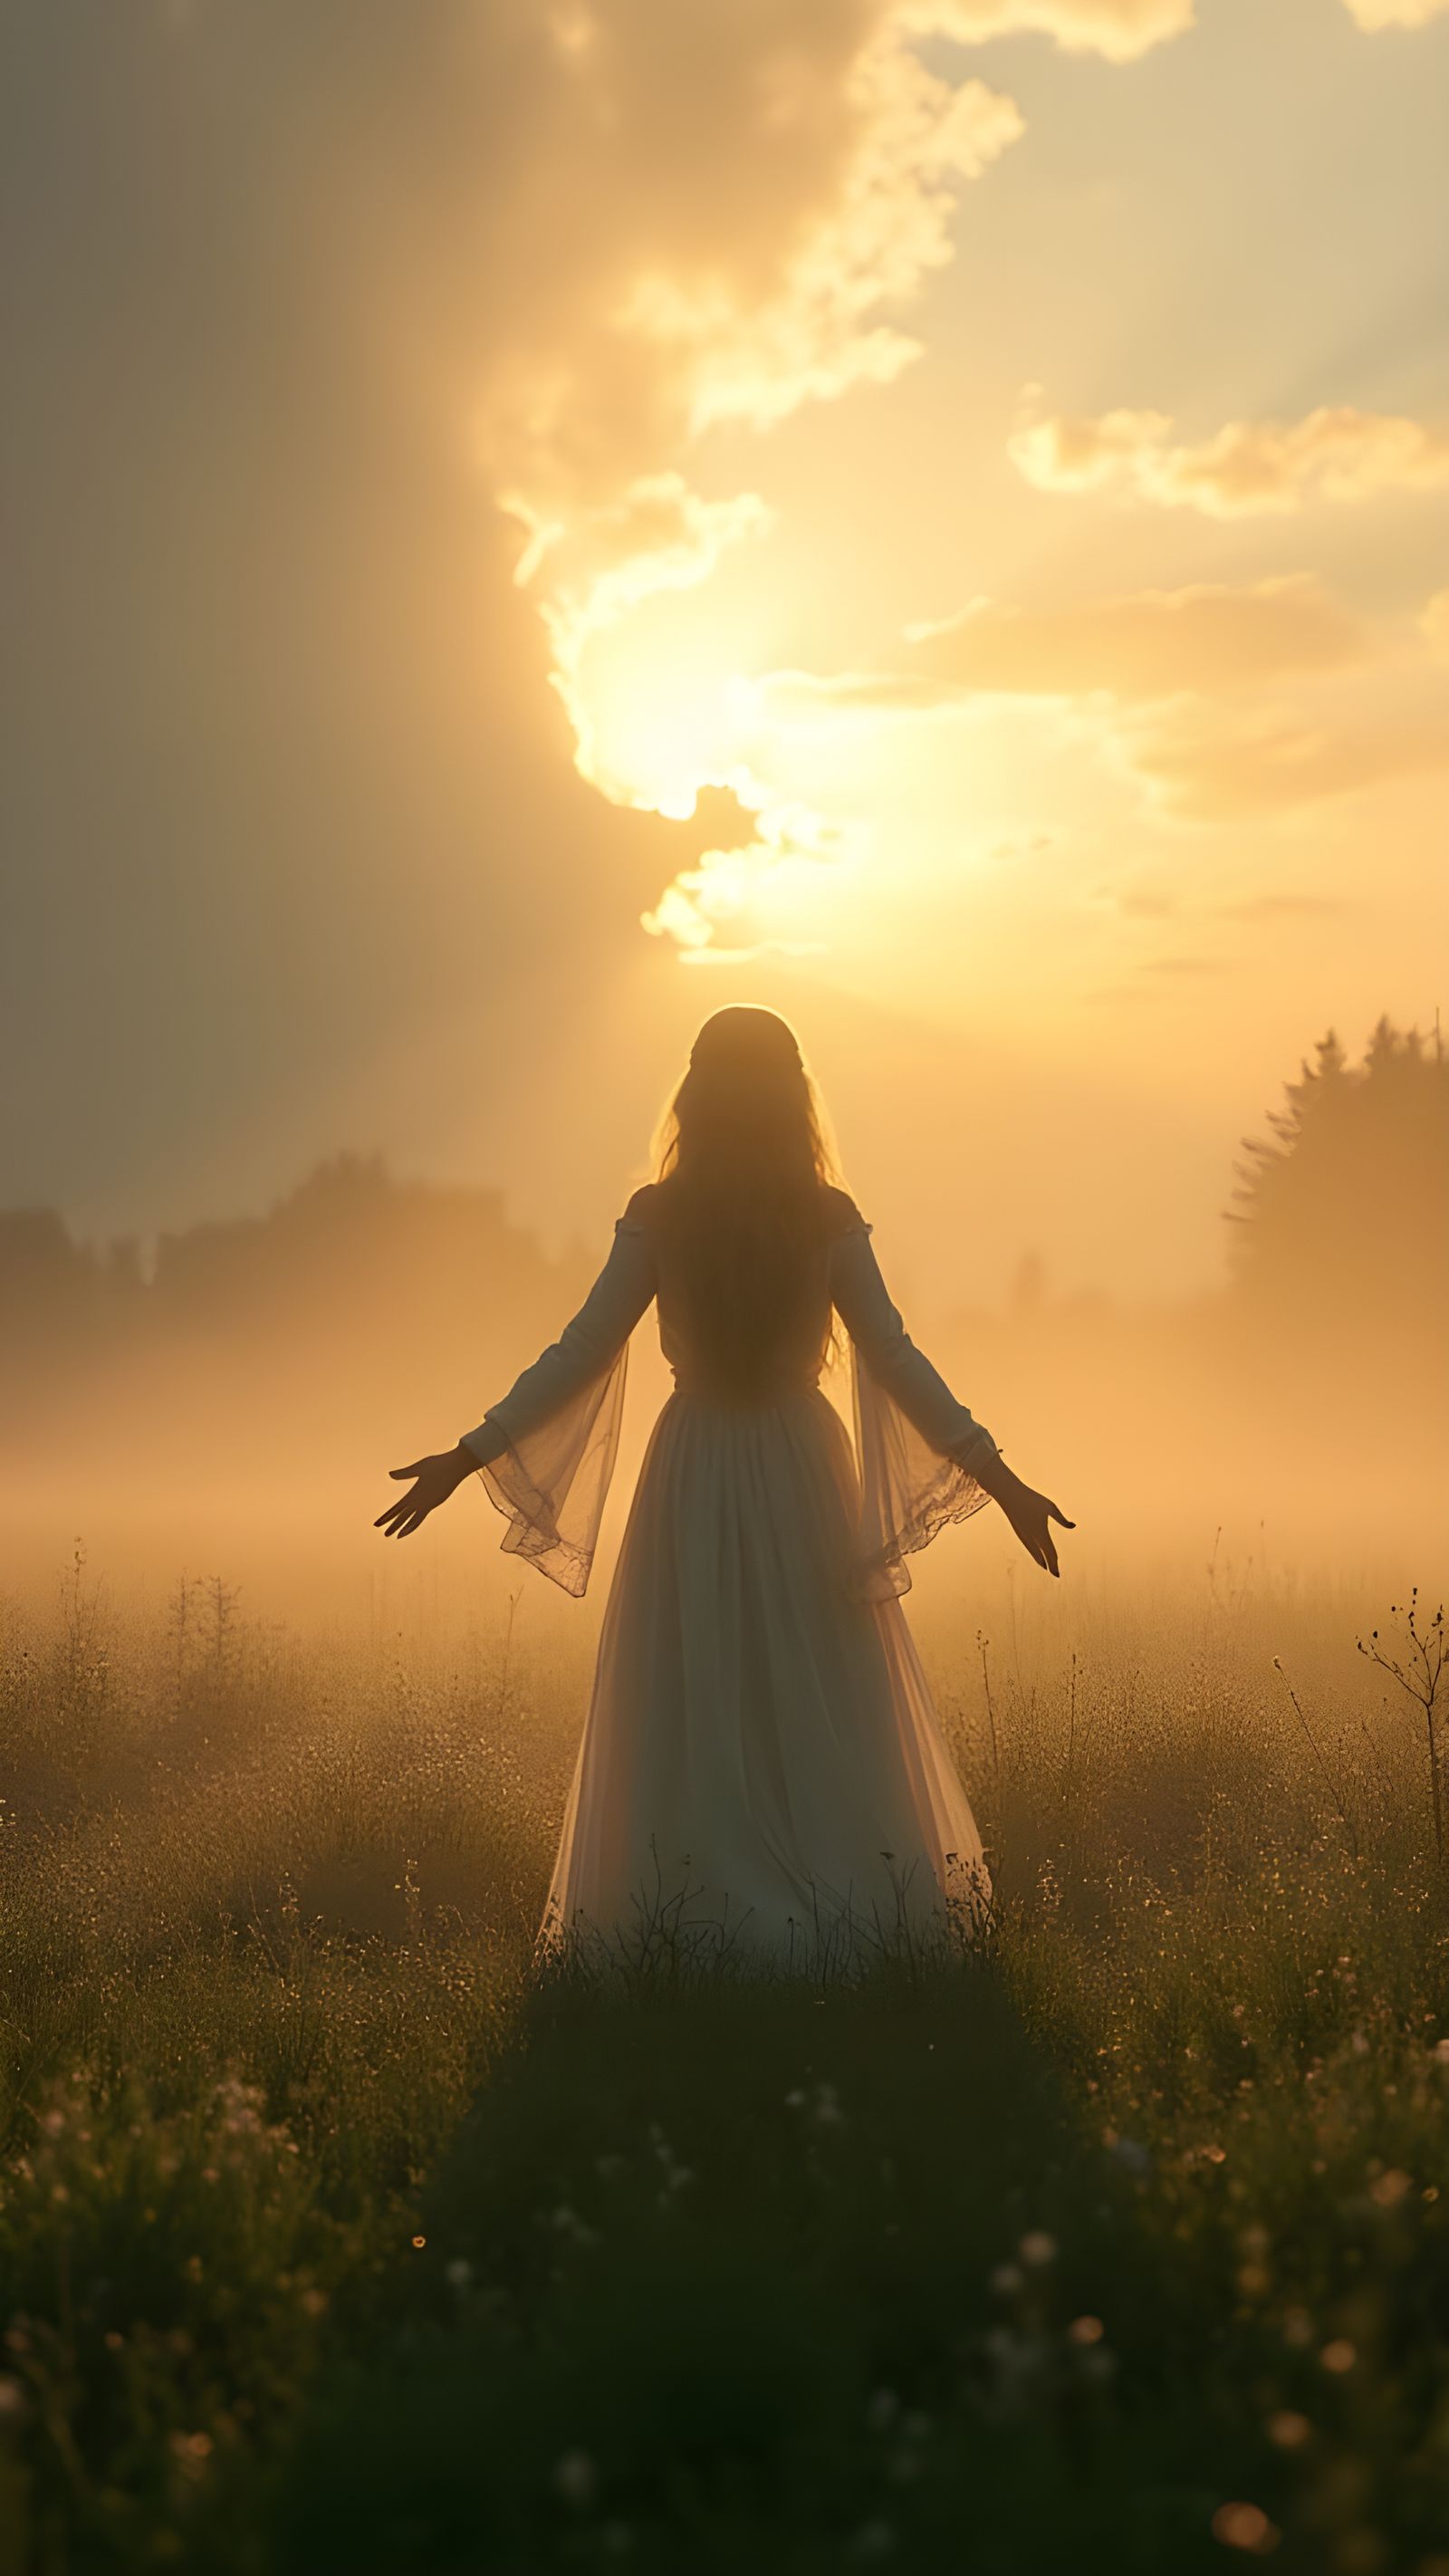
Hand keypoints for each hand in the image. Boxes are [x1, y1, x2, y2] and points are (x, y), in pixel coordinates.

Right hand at [374, 1444, 473, 1538]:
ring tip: (390, 1536)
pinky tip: (403, 1533)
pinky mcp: (431, 1504)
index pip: (397, 1507)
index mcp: (414, 1493)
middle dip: (391, 1524)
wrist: (455, 1466)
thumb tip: (390, 1475)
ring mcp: (424, 1503)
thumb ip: (404, 1473)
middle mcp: (418, 1500)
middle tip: (383, 1533)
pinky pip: (418, 1518)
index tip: (378, 1522)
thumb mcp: (418, 1468)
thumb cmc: (439, 1464)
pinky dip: (410, 1526)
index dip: (388, 1515)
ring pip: (408, 1519)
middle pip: (401, 1515)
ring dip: (399, 1528)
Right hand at [977, 1455, 1073, 1577]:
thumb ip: (1062, 1519)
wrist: (1009, 1495)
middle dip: (1049, 1565)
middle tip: (1055, 1574)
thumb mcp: (1051, 1507)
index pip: (1050, 1553)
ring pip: (1033, 1552)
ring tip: (1044, 1566)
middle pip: (1041, 1556)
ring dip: (1039, 1560)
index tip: (1058, 1574)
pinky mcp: (1018, 1530)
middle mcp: (1031, 1537)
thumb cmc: (1032, 1499)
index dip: (1054, 1564)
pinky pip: (1027, 1545)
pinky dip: (1033, 1552)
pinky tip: (1034, 1552)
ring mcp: (1023, 1535)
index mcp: (1041, 1533)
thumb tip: (1073, 1526)